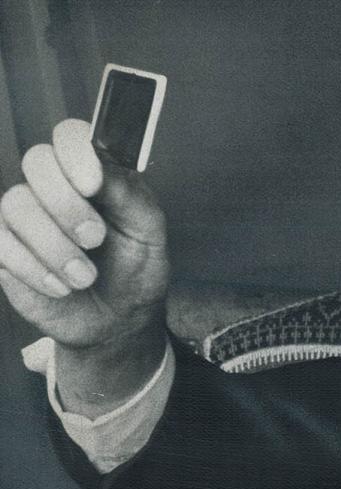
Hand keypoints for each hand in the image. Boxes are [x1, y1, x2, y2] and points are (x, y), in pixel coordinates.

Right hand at [0, 119, 168, 350]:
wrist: (119, 322)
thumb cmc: (135, 272)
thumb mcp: (148, 235)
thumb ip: (130, 196)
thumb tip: (102, 166)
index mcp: (91, 175)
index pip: (69, 137)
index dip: (75, 153)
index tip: (92, 185)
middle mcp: (52, 188)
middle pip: (36, 162)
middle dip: (66, 203)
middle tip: (94, 238)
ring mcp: (24, 216)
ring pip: (15, 204)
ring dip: (54, 246)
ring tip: (84, 276)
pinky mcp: (4, 247)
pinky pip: (1, 243)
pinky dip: (35, 269)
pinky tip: (60, 286)